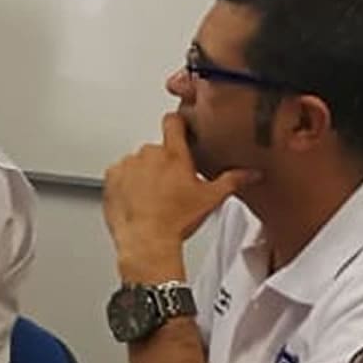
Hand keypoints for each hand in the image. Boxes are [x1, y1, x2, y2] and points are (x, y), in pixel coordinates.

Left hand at [102, 113, 259, 279]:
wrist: (147, 241)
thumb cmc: (176, 221)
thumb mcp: (210, 199)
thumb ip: (232, 181)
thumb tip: (251, 174)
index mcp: (174, 154)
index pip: (174, 121)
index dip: (178, 123)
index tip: (181, 129)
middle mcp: (149, 154)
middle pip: (157, 148)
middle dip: (163, 162)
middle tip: (170, 184)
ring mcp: (128, 164)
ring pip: (138, 161)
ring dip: (143, 173)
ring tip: (152, 196)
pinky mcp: (111, 177)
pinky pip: (119, 173)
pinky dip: (125, 182)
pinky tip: (137, 199)